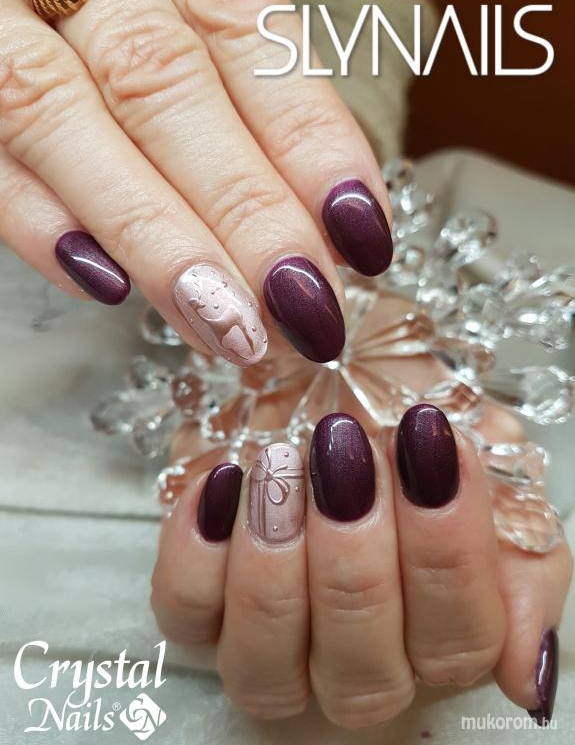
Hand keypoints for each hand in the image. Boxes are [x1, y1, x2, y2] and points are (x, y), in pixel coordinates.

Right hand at [0, 0, 392, 365]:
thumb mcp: (196, 38)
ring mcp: (2, 29)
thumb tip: (327, 230)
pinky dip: (39, 221)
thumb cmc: (125, 30)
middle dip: (242, 209)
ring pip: (65, 118)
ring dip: (155, 236)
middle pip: (163, 86)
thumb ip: (250, 109)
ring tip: (226, 328)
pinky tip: (106, 286)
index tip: (363, 236)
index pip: (247, 31)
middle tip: (304, 311)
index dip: (310, 137)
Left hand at [151, 366, 572, 727]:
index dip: (446, 556)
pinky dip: (198, 552)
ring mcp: (270, 635)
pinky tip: (225, 481)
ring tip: (282, 467)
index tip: (430, 450)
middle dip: (357, 563)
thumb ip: (524, 557)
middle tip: (349, 457)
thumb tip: (526, 677)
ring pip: (265, 669)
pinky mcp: (200, 597)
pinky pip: (185, 611)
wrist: (333, 361)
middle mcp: (355, 652)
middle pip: (361, 674)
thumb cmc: (403, 409)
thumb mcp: (485, 457)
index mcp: (437, 625)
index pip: (456, 644)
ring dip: (276, 570)